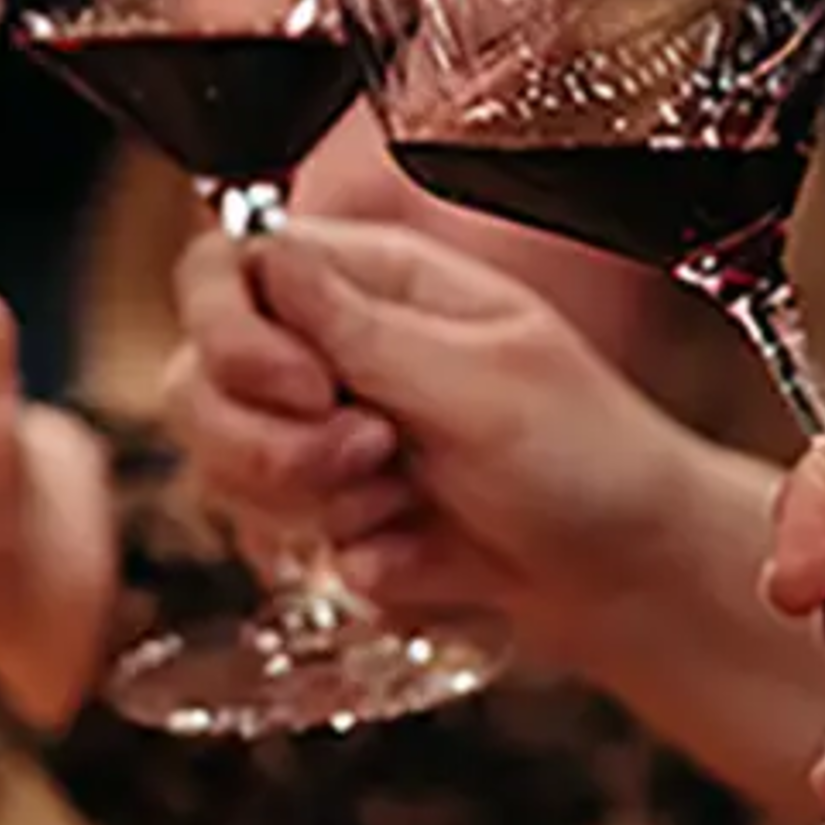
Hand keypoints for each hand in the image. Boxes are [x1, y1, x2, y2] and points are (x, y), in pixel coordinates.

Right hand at [164, 220, 708, 655]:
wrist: (627, 574)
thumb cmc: (586, 454)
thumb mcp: (480, 379)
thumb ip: (359, 325)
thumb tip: (264, 251)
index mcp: (367, 281)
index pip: (223, 270)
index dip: (234, 331)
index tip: (310, 387)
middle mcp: (323, 348)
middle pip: (198, 376)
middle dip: (272, 440)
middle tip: (375, 452)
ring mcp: (311, 431)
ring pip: (219, 462)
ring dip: (310, 497)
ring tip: (406, 496)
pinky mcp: (317, 509)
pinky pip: (268, 538)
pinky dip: (345, 551)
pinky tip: (419, 543)